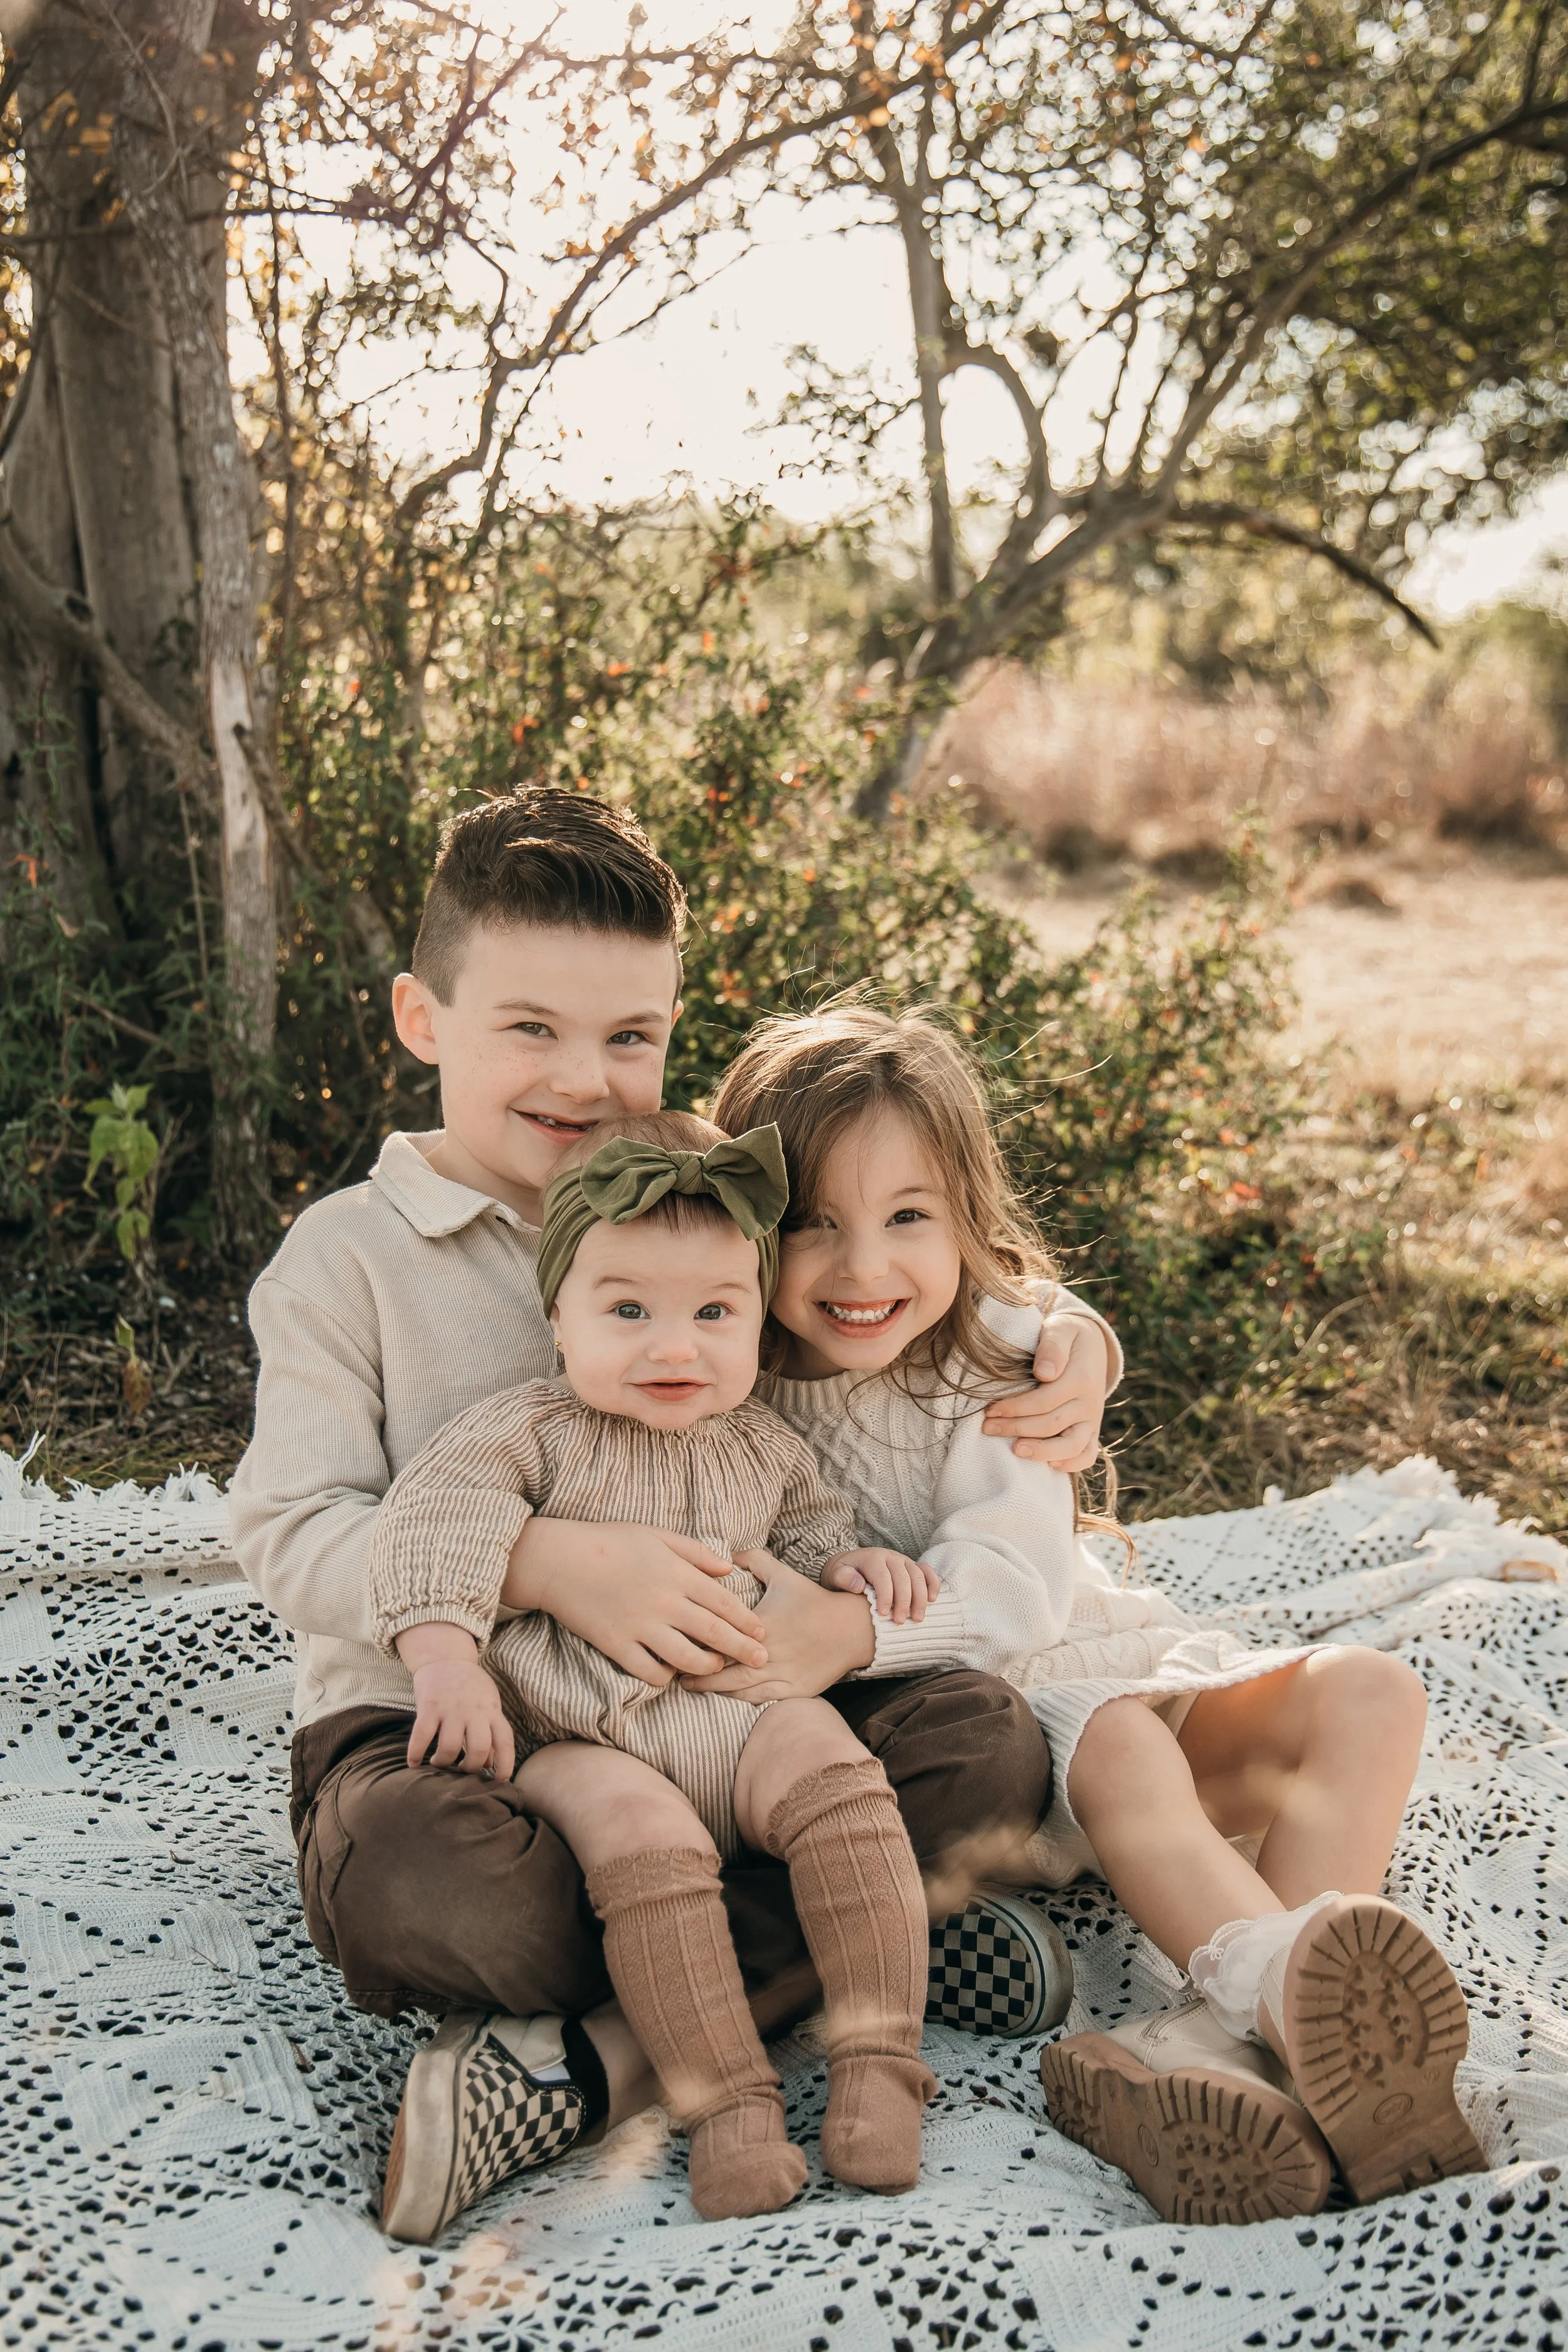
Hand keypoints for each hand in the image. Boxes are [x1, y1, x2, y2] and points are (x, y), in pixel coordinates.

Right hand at [397, 1622, 515, 1778]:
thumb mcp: (488, 1705)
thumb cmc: (470, 1687)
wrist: (445, 1657)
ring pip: (450, 1747)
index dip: (506, 1764)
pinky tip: (413, 1763)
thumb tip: (491, 1764)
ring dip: (444, 1762)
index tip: (500, 1780)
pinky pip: (421, 1736)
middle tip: (461, 1768)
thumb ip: (491, 1732)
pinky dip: (415, 1754)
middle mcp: (473, 1711)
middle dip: (470, 1767)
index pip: (505, 1741)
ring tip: (439, 1762)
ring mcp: (451, 1709)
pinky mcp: (429, 1707)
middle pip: (478, 1749)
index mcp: (491, 1711)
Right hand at [501, 1517, 768, 1686]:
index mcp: (676, 1573)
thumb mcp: (656, 1535)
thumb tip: (729, 1569)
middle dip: (743, 1649)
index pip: (723, 1601)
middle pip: (714, 1632)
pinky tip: (673, 1673)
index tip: (762, 1632)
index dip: (746, 1620)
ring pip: (686, 1658)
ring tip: (718, 1668)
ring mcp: (640, 1627)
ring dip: (708, 1666)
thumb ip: (695, 1552)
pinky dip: (666, 1677)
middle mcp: (663, 1602)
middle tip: (762, 1660)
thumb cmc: (608, 1542)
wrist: (558, 1560)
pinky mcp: (617, 1646)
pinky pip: (649, 1672)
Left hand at [679, 1551, 875, 1700]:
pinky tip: (723, 1695)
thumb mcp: (783, 1574)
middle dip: (695, 1672)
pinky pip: (758, 1700)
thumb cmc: (814, 1600)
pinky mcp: (793, 1691)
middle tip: (674, 1670)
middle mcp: (768, 1653)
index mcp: (760, 1625)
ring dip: (712, 1688)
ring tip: (690, 1685)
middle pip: (722, 1669)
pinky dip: (738, 1699)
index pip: (719, 1638)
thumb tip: (727, 1554)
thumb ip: (753, 1560)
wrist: (851, 1629)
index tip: (676, 1640)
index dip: (695, 1642)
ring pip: (737, 1689)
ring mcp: (781, 1675)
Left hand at [822, 1547, 939, 1623]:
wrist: (849, 1564)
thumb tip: (858, 1586)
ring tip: (917, 1618)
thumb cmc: (843, 1573)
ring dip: (920, 1598)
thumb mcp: (836, 1574)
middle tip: (900, 1622)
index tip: (883, 1614)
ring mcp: (903, 1560)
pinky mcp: (911, 1566)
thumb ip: (844, 1578)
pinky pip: (927, 1572)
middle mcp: (891, 1557)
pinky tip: (932, 1599)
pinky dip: (932, 1584)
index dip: (885, 1596)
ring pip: (918, 1576)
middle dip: (904, 1601)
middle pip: (903, 1578)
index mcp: (873, 1558)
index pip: (883, 1577)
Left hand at [983, 1314, 1109, 1469]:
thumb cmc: (1066, 1336)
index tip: (989, 1409)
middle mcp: (1090, 1402)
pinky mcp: (1092, 1429)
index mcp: (1081, 1377)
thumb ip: (1052, 1346)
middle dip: (1016, 1428)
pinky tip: (1048, 1464)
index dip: (1014, 1408)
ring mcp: (1092, 1419)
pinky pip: (1087, 1454)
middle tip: (988, 1428)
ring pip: (1072, 1446)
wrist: (1092, 1345)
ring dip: (1041, 1452)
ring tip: (1015, 1451)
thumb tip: (1044, 1373)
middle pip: (1051, 1424)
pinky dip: (1071, 1464)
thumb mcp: (1060, 1329)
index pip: (1044, 1401)